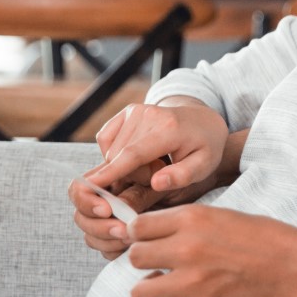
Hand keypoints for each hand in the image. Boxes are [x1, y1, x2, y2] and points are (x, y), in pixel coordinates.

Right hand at [69, 99, 232, 258]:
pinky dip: (117, 153)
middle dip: (134, 174)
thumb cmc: (206, 147)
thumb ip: (182, 176)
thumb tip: (156, 183)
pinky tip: (139, 155)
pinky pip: (106, 139)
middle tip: (160, 172)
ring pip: (111, 151)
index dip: (111, 171)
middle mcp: (148, 114)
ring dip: (127, 165)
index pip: (134, 154)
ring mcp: (136, 110)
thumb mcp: (205, 166)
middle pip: (120, 158)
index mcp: (169, 128)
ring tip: (155, 162)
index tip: (90, 185)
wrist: (204, 120)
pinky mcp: (127, 111)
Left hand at [125, 205, 296, 296]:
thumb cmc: (269, 240)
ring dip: (147, 294)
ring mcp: (194, 282)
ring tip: (161, 294)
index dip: (141, 237)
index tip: (150, 244)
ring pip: (138, 292)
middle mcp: (188, 247)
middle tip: (159, 269)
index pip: (139, 226)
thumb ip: (191, 223)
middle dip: (144, 264)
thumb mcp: (226, 215)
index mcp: (194, 218)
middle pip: (134, 257)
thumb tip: (160, 235)